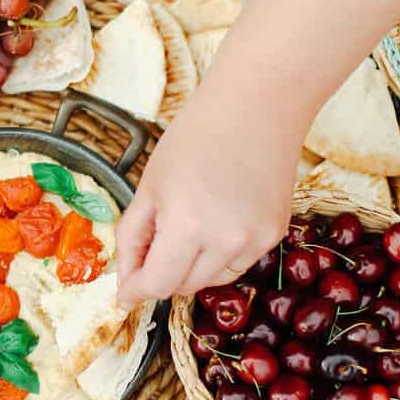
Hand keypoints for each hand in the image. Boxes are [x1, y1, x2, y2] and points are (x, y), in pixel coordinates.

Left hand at [116, 94, 299, 304]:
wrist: (256, 107)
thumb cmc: (196, 137)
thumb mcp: (149, 186)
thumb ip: (132, 237)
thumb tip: (126, 282)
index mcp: (188, 226)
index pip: (157, 284)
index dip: (136, 291)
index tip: (125, 292)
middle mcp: (227, 240)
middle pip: (183, 287)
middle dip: (161, 274)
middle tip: (153, 241)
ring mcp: (256, 240)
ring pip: (211, 280)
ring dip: (191, 267)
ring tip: (187, 224)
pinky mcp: (274, 235)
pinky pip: (238, 263)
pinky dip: (219, 254)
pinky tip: (216, 219)